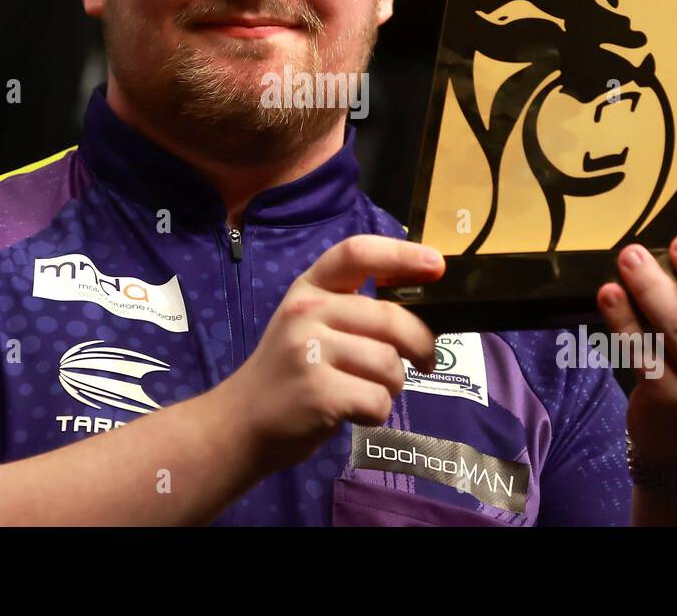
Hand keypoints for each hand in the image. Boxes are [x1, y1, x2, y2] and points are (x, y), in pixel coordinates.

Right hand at [217, 235, 440, 474]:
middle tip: (424, 361)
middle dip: (421, 344)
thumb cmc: (290, 372)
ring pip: (389, 363)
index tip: (435, 264)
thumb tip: (423, 311)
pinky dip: (377, 412)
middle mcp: (307, 313)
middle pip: (391, 318)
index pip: (356, 253)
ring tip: (368, 389)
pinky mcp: (318, 392)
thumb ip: (354, 311)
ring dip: (392, 385)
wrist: (241, 423)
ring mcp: (309, 352)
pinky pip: (378, 399)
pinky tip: (354, 412)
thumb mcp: (309, 325)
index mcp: (309, 289)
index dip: (401, 254)